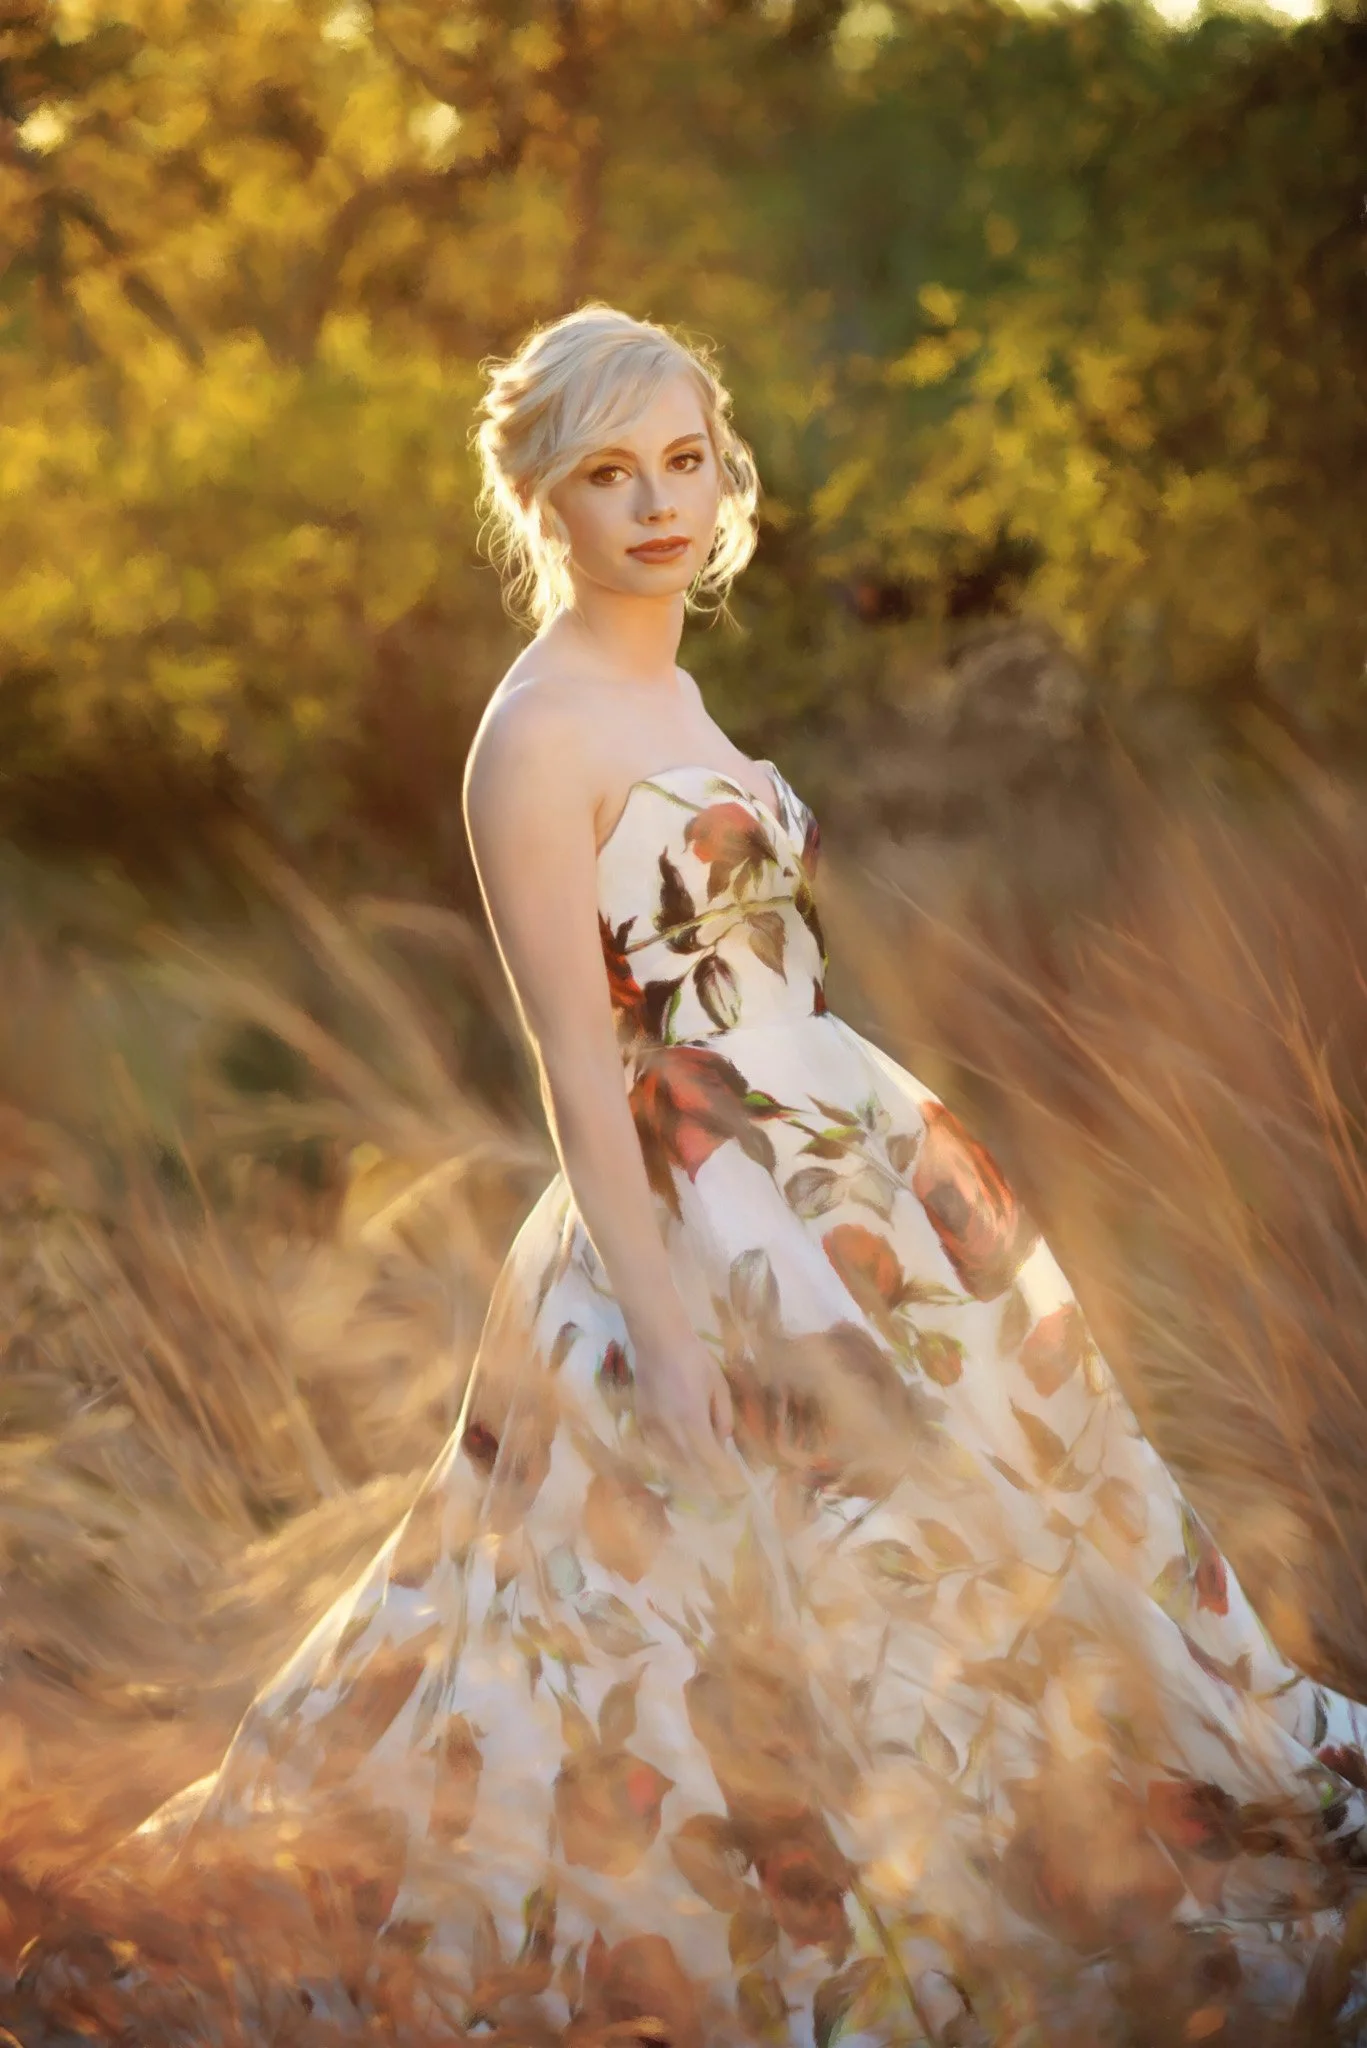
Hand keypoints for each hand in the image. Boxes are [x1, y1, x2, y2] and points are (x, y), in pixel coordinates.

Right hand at [630, 1326, 734, 1480]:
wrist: (658, 1340)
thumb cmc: (694, 1358)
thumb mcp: (718, 1385)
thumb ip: (723, 1416)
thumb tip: (723, 1442)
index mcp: (693, 1420)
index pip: (710, 1460)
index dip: (723, 1476)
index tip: (735, 1486)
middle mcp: (670, 1429)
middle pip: (689, 1468)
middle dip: (706, 1483)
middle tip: (720, 1492)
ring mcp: (652, 1427)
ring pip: (669, 1463)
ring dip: (686, 1476)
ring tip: (700, 1484)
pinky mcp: (641, 1421)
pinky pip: (654, 1450)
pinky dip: (667, 1461)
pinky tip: (676, 1463)